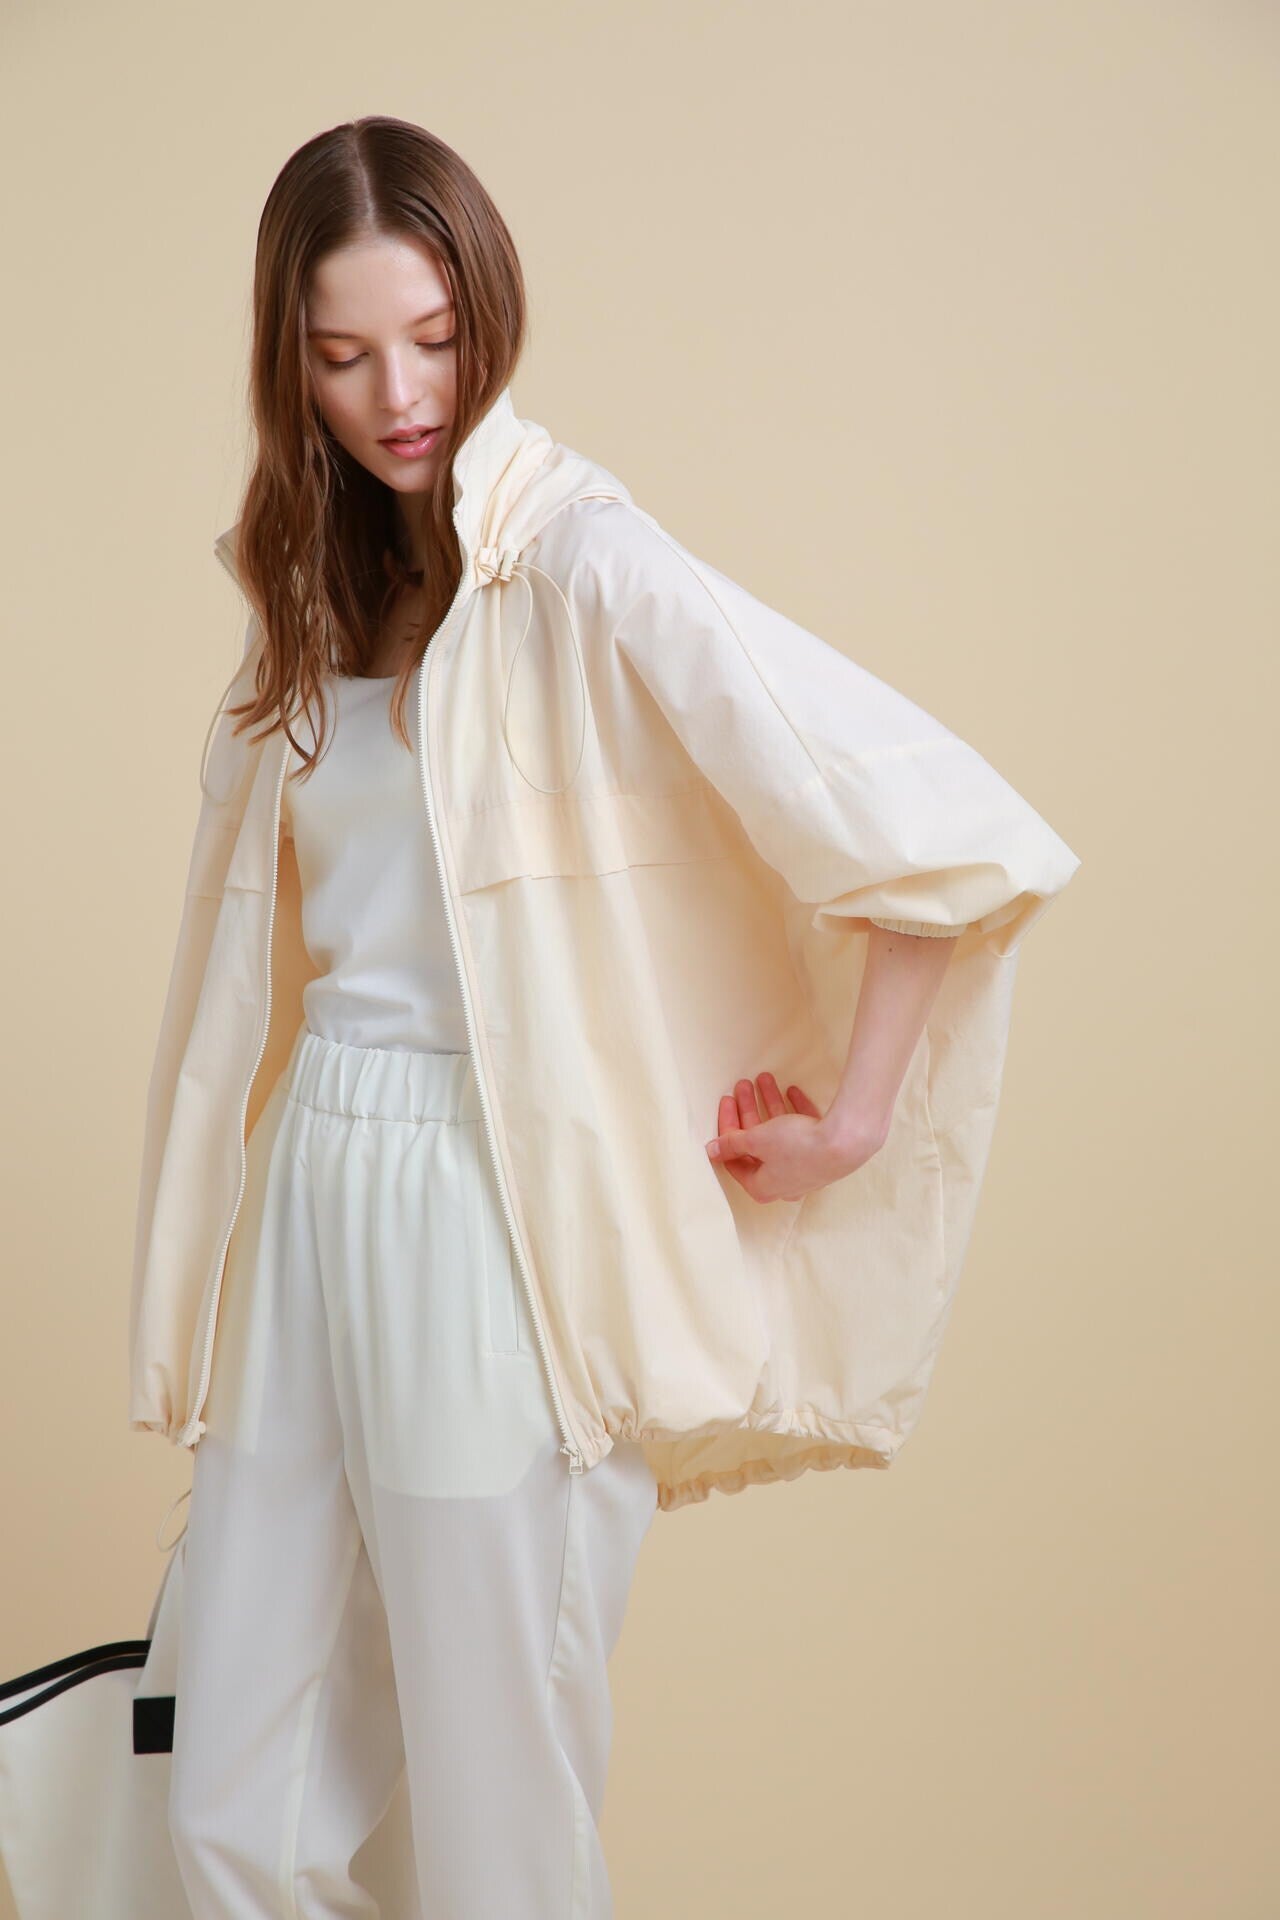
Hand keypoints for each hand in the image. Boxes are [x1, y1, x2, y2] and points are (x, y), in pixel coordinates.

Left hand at [704, 1073, 885, 1204]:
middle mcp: (782, 1183)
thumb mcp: (756, 1140)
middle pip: (757, 1144)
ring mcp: (804, 1169)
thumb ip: (732, 1143)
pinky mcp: (822, 1155)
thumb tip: (711, 1151)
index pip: (734, 1158)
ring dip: (770, 1104)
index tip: (726, 1101)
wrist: (846, 1142)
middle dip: (749, 1109)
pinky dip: (795, 1111)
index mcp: (762, 1186)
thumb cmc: (797, 1146)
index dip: (726, 1126)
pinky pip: (803, 1131)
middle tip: (742, 1085)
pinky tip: (791, 1090)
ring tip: (764, 1078)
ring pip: (779, 1134)